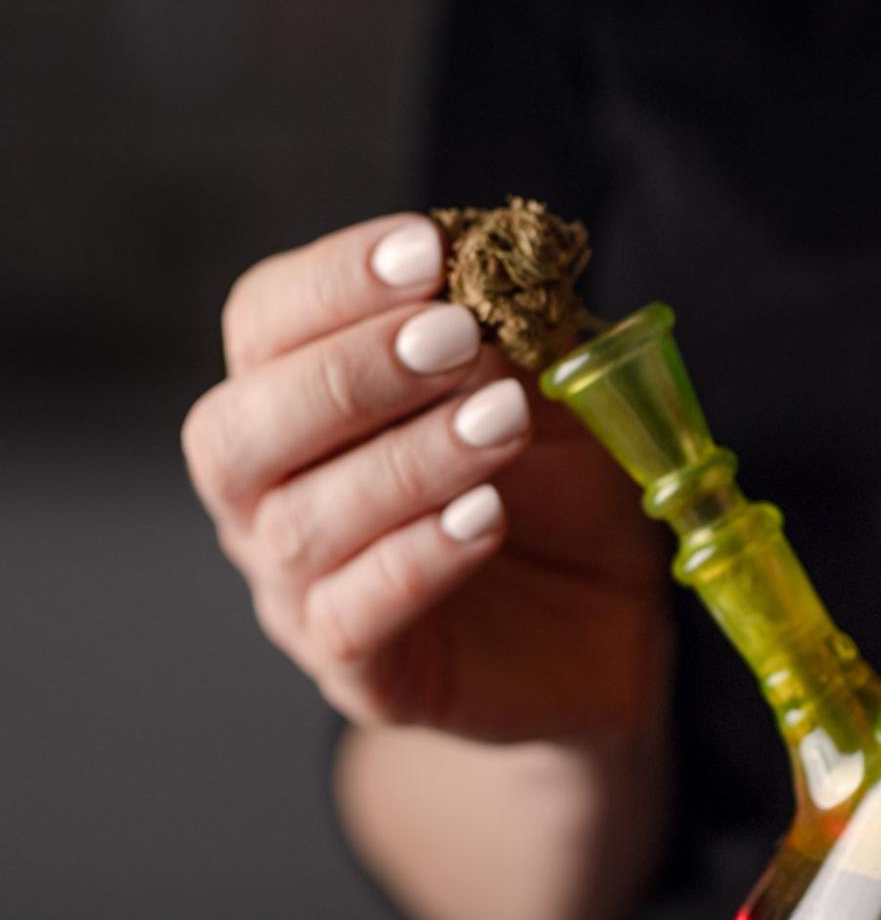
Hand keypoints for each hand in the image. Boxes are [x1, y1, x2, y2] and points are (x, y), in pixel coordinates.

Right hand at [183, 215, 664, 743]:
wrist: (605, 623)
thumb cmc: (556, 491)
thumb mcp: (550, 392)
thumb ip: (513, 334)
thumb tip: (495, 260)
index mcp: (296, 400)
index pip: (264, 322)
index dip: (333, 281)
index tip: (426, 249)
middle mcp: (267, 495)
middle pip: (238, 428)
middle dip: (349, 372)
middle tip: (456, 338)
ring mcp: (300, 589)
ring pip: (301, 524)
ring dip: (408, 460)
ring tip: (501, 423)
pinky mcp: (361, 670)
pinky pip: (353, 616)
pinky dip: (418, 557)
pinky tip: (486, 517)